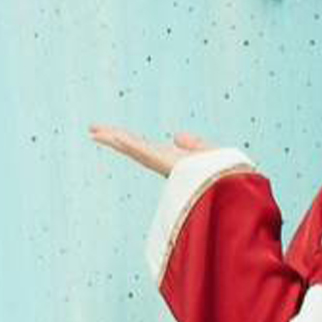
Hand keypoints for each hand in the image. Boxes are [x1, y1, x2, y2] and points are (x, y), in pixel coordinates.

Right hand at [89, 125, 213, 177]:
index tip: (113, 133)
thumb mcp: (208, 152)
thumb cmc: (223, 176)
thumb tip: (177, 137)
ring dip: (113, 139)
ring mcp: (162, 164)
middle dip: (112, 138)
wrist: (229, 191)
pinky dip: (129, 144)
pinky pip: (144, 152)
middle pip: (132, 147)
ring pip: (132, 149)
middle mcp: (163, 163)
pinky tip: (113, 137)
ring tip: (94, 131)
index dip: (127, 139)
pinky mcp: (165, 164)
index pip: (143, 147)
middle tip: (92, 131)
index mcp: (171, 161)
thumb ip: (194, 144)